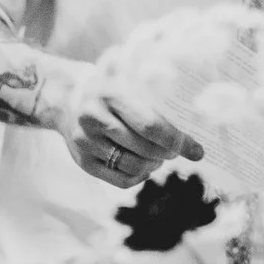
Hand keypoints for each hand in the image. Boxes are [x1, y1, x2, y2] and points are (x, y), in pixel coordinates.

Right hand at [36, 56, 203, 188]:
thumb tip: (196, 131)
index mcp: (110, 95)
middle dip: (168, 154)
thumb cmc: (109, 91)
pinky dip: (140, 177)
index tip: (197, 151)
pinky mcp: (83, 162)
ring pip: (135, 167)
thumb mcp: (126, 83)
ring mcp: (86, 143)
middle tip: (174, 150)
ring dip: (154, 165)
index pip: (150, 126)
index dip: (178, 141)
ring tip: (156, 157)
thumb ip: (155, 101)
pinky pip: (121, 181)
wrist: (65, 100)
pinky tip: (143, 166)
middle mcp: (93, 119)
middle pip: (145, 149)